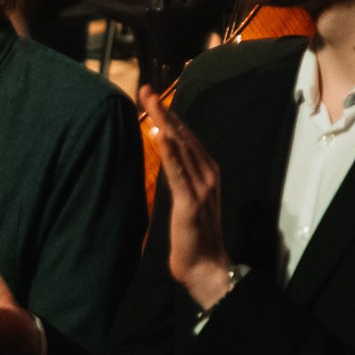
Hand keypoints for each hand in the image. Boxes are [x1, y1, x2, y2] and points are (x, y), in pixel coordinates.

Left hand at [139, 87, 234, 309]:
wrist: (206, 266)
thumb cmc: (193, 234)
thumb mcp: (186, 197)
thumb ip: (180, 176)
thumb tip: (166, 155)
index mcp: (206, 172)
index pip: (186, 137)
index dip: (170, 115)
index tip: (153, 95)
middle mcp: (208, 175)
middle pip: (184, 136)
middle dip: (165, 111)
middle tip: (147, 89)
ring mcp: (202, 188)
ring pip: (181, 148)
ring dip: (165, 124)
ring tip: (151, 102)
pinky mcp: (191, 203)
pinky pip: (179, 174)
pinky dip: (171, 154)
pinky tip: (162, 137)